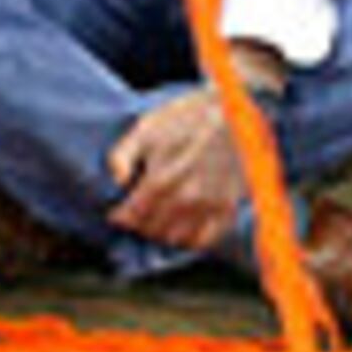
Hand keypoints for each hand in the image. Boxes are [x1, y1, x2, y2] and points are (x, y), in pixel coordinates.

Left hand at [103, 89, 250, 253]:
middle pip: (151, 230)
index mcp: (160, 181)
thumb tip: (116, 182)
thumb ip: (123, 155)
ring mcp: (208, 206)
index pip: (131, 216)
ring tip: (158, 221)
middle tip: (137, 216)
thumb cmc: (188, 117)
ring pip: (176, 239)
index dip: (120, 217)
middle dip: (139, 224)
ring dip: (163, 234)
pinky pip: (206, 240)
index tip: (117, 212)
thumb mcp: (147, 127)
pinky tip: (184, 229)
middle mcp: (184, 200)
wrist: (234, 111)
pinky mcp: (228, 207)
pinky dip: (191, 240)